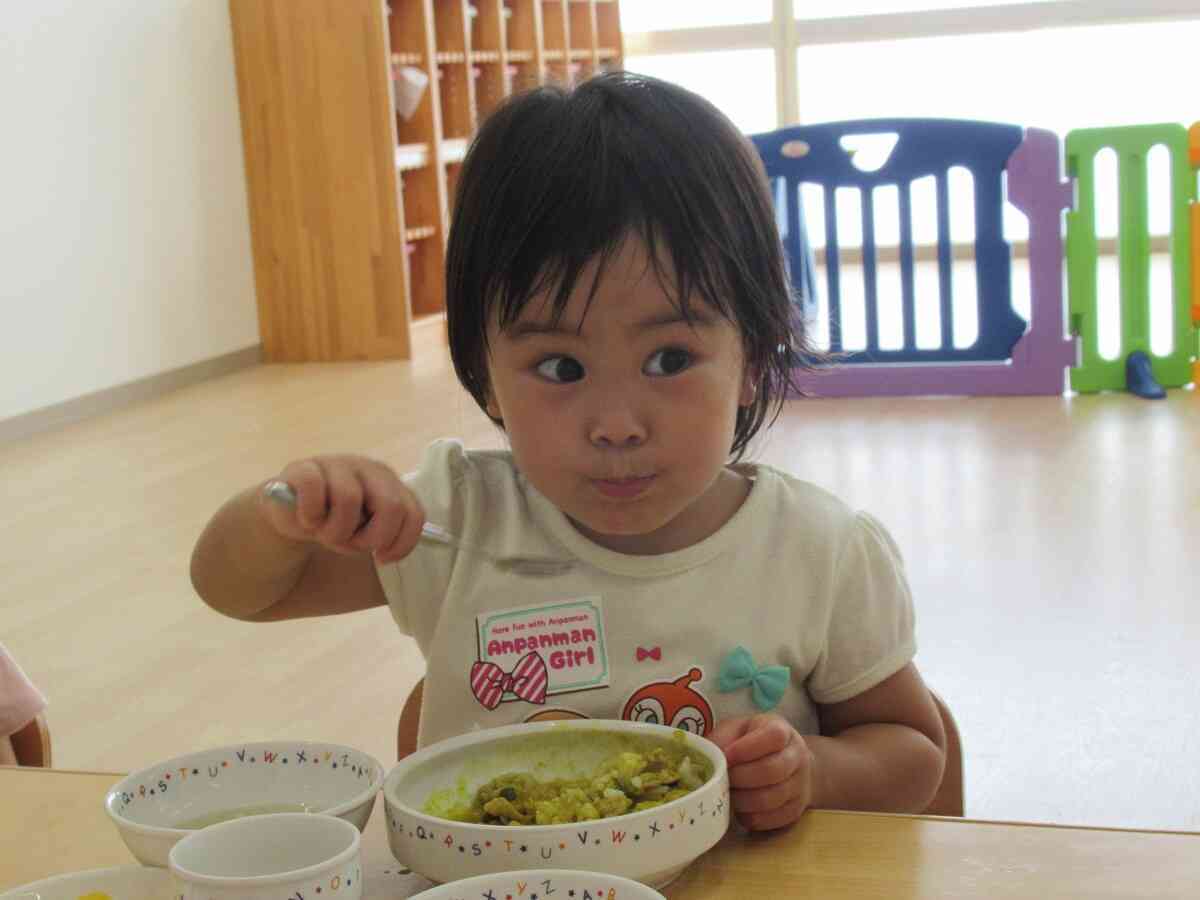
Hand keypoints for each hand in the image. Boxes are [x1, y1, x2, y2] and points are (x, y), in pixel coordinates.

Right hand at [259, 455, 424, 563]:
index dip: (401, 543)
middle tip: (352, 545)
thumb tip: (390, 548)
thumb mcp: (365, 533)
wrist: (290, 516)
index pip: (413, 514)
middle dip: (372, 537)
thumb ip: (387, 534)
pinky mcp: (304, 468)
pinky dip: (311, 515)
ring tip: (324, 534)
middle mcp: (368, 468)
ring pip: (349, 499)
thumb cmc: (335, 524)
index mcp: (390, 484)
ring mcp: (336, 464)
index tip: (381, 558)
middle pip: (390, 505)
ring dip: (335, 531)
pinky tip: (307, 521)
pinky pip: (314, 490)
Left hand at [708, 713, 813, 830]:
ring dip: (742, 800)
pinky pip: (772, 820)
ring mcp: (800, 784)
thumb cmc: (750, 743)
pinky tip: (740, 808)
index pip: (773, 736)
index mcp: (781, 729)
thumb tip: (707, 760)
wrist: (785, 762)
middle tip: (722, 779)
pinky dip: (751, 817)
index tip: (726, 756)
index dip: (746, 749)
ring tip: (728, 794)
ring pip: (771, 798)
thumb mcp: (735, 730)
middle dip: (740, 778)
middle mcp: (797, 756)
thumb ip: (722, 740)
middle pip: (772, 770)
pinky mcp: (796, 809)